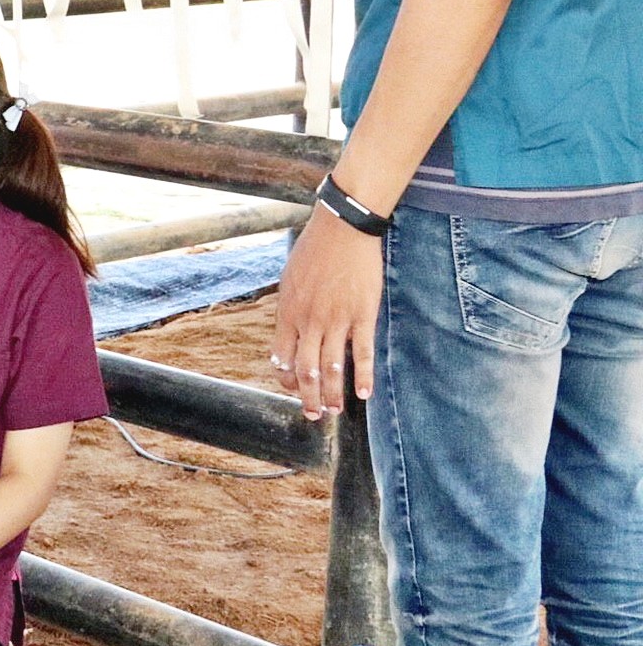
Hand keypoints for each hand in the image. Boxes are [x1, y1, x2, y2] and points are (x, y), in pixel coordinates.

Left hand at [270, 205, 381, 419]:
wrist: (342, 231)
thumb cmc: (313, 252)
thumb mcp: (289, 281)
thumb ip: (289, 310)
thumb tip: (287, 333)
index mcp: (288, 314)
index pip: (282, 358)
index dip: (288, 379)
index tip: (294, 389)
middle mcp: (309, 322)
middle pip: (306, 370)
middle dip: (308, 397)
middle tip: (313, 414)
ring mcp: (336, 320)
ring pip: (332, 368)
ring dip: (332, 394)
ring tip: (334, 410)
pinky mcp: (362, 315)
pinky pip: (362, 353)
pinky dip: (363, 376)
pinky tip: (363, 394)